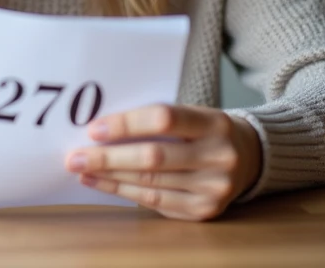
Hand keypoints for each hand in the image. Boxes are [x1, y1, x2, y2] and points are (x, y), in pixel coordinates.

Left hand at [64, 104, 260, 220]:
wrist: (250, 157)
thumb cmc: (206, 130)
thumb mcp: (193, 114)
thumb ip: (156, 120)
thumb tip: (101, 129)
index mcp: (215, 123)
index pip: (164, 119)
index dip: (126, 124)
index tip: (94, 128)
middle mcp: (219, 157)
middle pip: (153, 158)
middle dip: (108, 157)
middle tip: (75, 156)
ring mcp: (214, 188)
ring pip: (150, 183)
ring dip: (109, 176)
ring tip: (81, 169)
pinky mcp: (204, 210)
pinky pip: (154, 202)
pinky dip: (123, 191)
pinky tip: (101, 183)